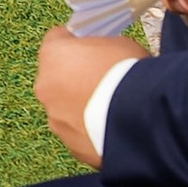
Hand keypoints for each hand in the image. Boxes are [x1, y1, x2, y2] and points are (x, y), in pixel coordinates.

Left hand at [36, 26, 140, 163]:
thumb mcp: (117, 44)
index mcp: (52, 54)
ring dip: (82, 108)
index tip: (91, 48)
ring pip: (66, 110)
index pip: (57, 39)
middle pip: (57, 78)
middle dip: (76, 79)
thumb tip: (101, 57)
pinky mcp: (72, 146)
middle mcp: (45, 87)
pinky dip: (92, 131)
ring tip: (112, 110)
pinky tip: (114, 128)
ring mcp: (56, 120)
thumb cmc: (129, 72)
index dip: (76, 43)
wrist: (142, 117)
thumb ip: (99, 49)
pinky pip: (80, 134)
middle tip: (104, 82)